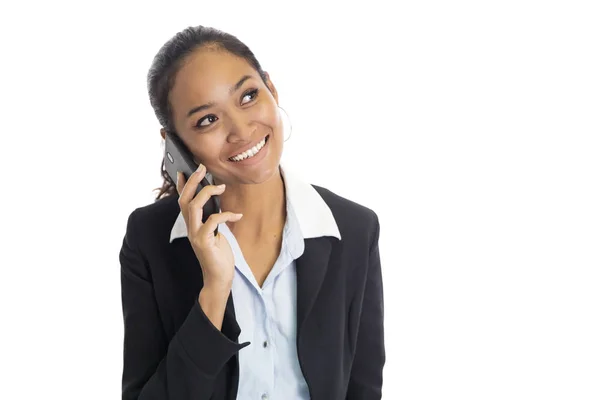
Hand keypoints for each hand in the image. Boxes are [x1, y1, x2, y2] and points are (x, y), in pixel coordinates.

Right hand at [176, 164, 241, 290]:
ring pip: (193, 206)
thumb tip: (217, 200)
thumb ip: (212, 218)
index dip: (182, 185)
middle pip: (184, 199)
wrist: (219, 277)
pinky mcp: (204, 242)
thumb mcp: (214, 232)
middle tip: (202, 168)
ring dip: (207, 192)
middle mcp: (190, 228)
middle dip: (192, 181)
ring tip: (221, 186)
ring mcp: (195, 235)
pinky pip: (212, 221)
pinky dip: (226, 214)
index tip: (185, 169)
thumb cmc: (218, 254)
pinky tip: (237, 215)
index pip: (182, 201)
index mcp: (192, 224)